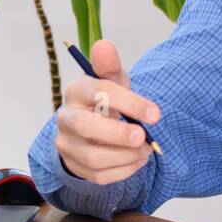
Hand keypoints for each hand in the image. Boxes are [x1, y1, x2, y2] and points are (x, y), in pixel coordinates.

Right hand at [54, 40, 159, 183]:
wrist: (91, 126)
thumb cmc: (106, 99)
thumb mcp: (111, 80)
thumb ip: (110, 65)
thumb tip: (104, 45)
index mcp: (76, 90)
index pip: (99, 92)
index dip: (130, 103)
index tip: (156, 114)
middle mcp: (65, 117)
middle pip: (86, 127)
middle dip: (118, 134)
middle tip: (143, 137)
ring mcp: (66, 144)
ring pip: (93, 157)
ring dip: (125, 156)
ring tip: (146, 150)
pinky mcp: (73, 166)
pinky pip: (98, 176)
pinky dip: (123, 171)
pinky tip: (138, 161)